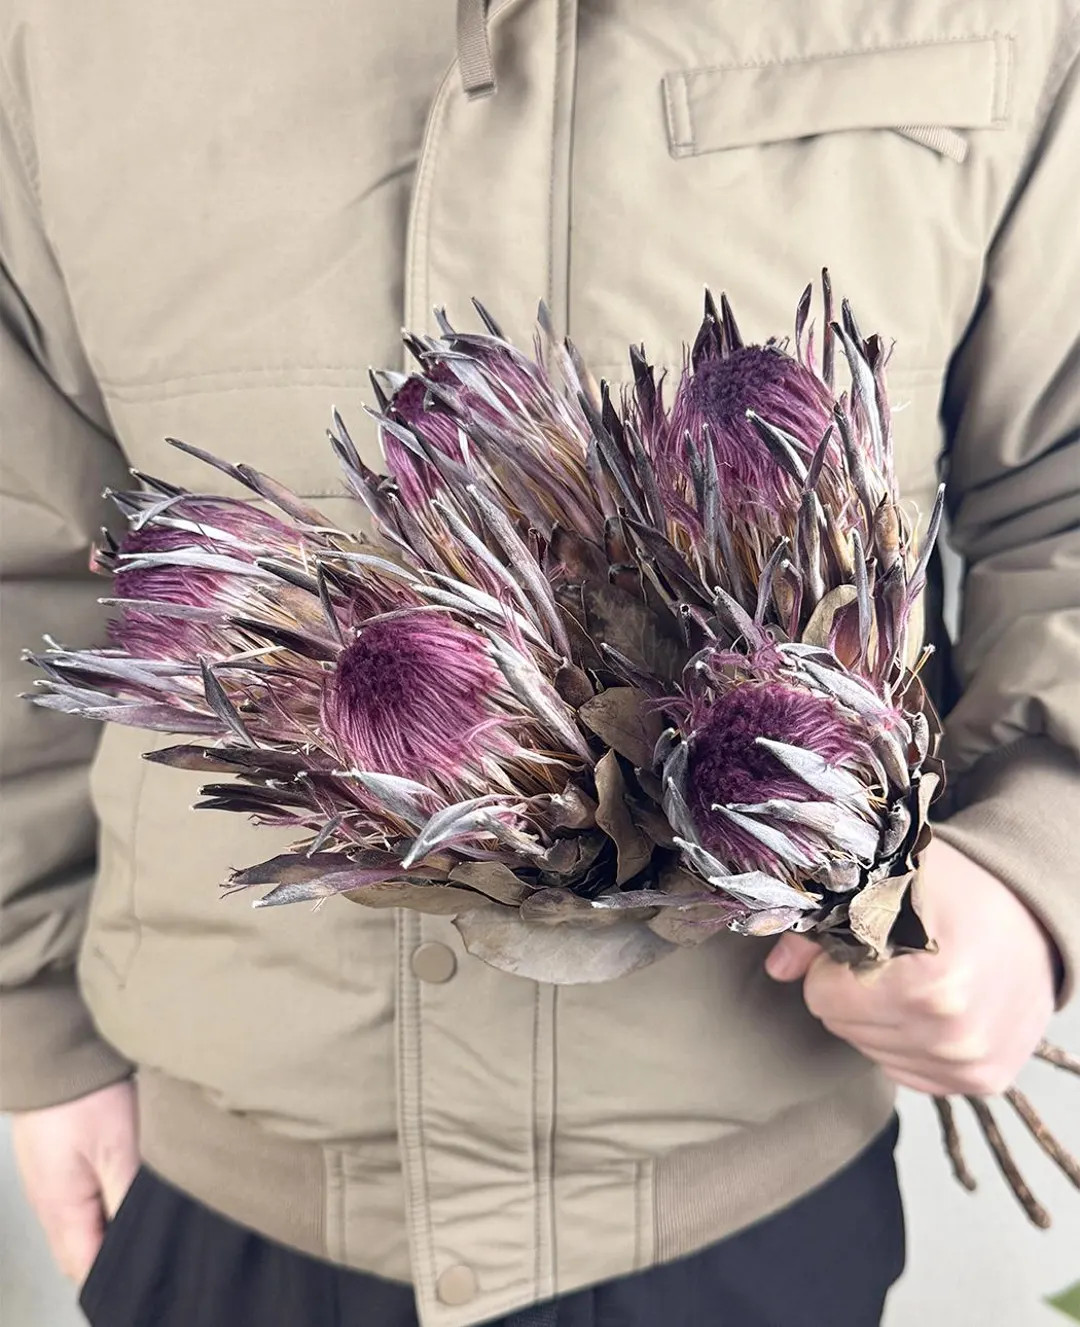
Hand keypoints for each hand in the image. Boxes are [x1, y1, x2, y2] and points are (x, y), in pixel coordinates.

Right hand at [11, 1080, 138, 1283]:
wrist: (52, 1052)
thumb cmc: (84, 1098)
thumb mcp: (121, 1148)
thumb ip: (129, 1199)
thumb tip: (142, 1240)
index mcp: (62, 1210)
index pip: (87, 1269)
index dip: (119, 1274)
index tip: (152, 1266)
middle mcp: (49, 1204)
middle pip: (82, 1251)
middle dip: (115, 1254)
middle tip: (155, 1239)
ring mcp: (48, 1183)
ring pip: (81, 1225)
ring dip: (109, 1224)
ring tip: (145, 1211)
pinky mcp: (54, 1163)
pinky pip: (77, 1199)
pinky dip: (100, 1200)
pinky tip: (124, 1183)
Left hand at [765, 839, 1057, 1095]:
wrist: (1034, 920)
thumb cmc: (958, 892)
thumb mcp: (887, 883)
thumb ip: (822, 921)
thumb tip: (777, 968)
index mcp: (928, 982)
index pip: (822, 996)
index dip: (833, 963)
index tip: (865, 940)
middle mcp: (952, 1034)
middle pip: (841, 1026)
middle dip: (853, 990)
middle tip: (894, 956)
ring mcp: (969, 1064)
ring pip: (868, 1051)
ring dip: (879, 1017)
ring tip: (917, 976)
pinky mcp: (980, 1082)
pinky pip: (902, 1071)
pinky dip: (906, 1041)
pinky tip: (932, 1006)